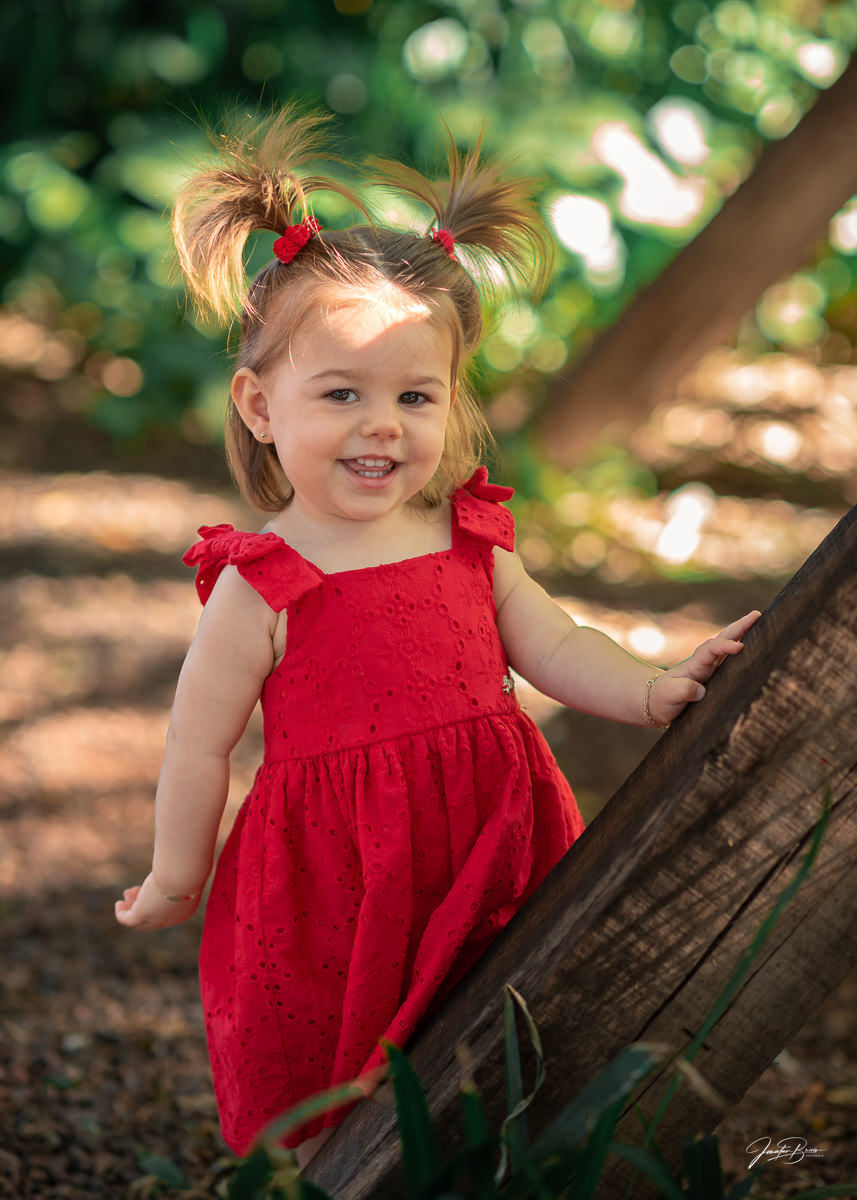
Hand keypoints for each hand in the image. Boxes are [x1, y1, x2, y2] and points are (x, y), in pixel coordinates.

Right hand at [114, 872, 200, 930]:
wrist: (184, 873)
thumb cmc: (187, 867)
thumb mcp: (183, 872)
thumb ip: (178, 875)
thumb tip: (174, 870)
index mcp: (185, 910)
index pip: (167, 913)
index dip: (155, 902)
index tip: (148, 888)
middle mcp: (171, 920)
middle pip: (153, 918)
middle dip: (143, 904)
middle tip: (135, 890)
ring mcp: (156, 921)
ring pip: (140, 921)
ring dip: (132, 907)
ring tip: (128, 892)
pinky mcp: (142, 916)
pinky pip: (127, 920)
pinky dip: (121, 914)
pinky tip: (119, 904)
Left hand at [647, 610, 760, 725]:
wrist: (659, 703)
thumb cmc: (664, 698)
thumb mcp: (670, 694)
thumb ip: (684, 690)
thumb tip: (701, 691)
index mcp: (695, 664)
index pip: (711, 650)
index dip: (725, 646)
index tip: (740, 647)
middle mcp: (705, 662)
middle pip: (723, 639)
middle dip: (739, 627)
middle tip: (756, 615)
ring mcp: (712, 668)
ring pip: (730, 648)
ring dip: (744, 635)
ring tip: (762, 623)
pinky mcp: (717, 677)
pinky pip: (733, 661)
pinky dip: (745, 653)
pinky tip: (756, 648)